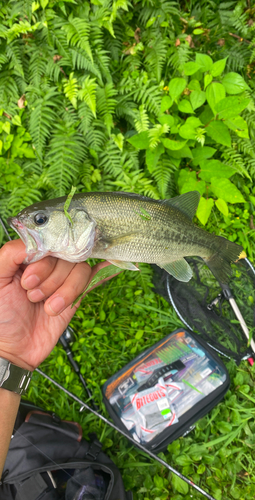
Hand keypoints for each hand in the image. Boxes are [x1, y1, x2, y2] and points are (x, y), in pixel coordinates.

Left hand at [0, 240, 115, 370]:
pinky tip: (112, 265)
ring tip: (48, 307)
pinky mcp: (76, 296)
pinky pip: (94, 279)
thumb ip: (11, 254)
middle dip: (50, 279)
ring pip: (80, 270)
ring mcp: (63, 280)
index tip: (28, 280)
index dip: (43, 260)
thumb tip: (38, 241)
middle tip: (32, 296)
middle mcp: (47, 264)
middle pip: (66, 255)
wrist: (12, 351)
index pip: (48, 242)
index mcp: (28, 257)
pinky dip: (104, 271)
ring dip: (65, 291)